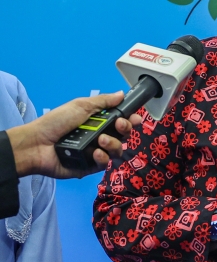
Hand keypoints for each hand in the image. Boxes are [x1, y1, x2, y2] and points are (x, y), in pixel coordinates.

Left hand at [6, 92, 141, 178]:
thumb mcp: (80, 106)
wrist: (37, 144)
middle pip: (123, 136)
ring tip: (101, 140)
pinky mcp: (90, 167)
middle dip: (125, 129)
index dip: (130, 120)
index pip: (120, 121)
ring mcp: (95, 153)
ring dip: (113, 144)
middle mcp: (99, 137)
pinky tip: (95, 152)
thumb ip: (102, 101)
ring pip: (117, 150)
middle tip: (118, 125)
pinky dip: (102, 157)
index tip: (135, 117)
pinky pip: (105, 164)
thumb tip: (121, 94)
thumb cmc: (56, 122)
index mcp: (98, 122)